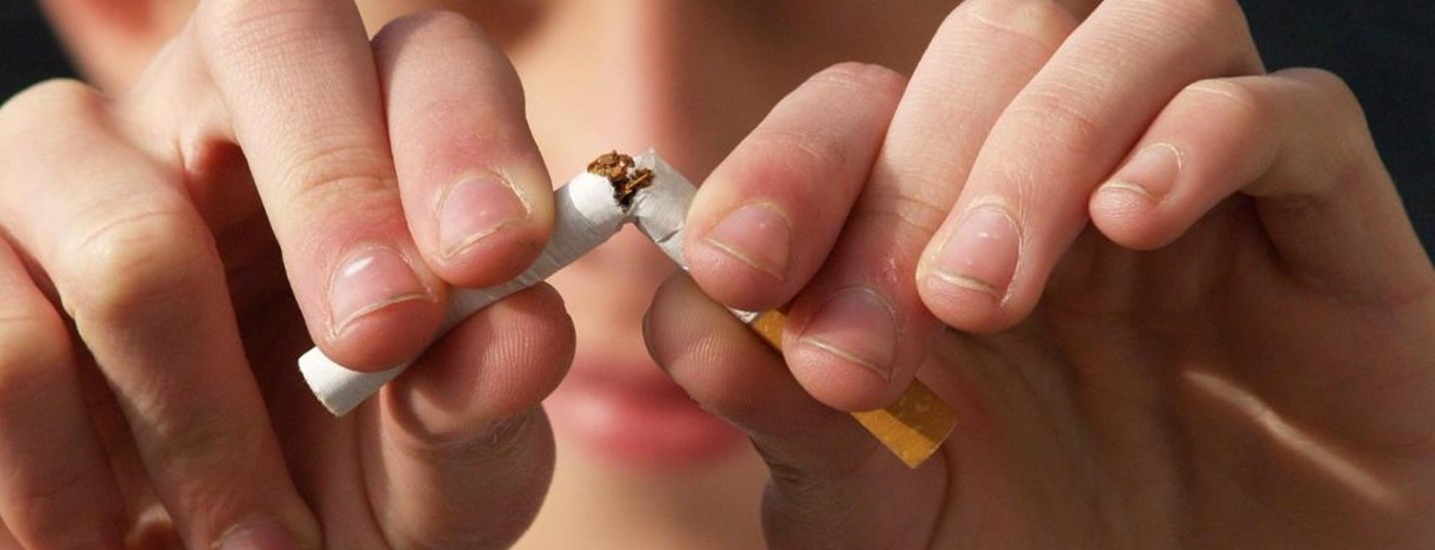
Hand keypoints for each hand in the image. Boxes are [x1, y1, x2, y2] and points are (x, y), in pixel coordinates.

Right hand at [0, 6, 569, 547]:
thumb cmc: (338, 497)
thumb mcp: (442, 465)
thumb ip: (484, 394)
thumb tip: (523, 331)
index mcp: (360, 136)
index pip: (421, 56)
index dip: (460, 135)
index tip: (491, 256)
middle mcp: (203, 115)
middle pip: (264, 31)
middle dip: (338, 197)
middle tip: (377, 346)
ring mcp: (51, 168)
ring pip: (129, 239)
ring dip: (208, 431)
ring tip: (253, 537)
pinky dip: (67, 475)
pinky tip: (103, 528)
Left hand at [646, 0, 1434, 546]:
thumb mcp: (882, 514)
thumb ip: (790, 418)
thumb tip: (687, 321)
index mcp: (946, 220)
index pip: (857, 115)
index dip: (787, 168)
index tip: (737, 273)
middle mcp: (1066, 178)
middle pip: (990, 47)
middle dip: (909, 179)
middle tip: (873, 340)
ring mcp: (1199, 190)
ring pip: (1134, 34)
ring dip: (1036, 141)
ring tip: (980, 295)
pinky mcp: (1325, 227)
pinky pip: (1291, 112)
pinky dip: (1201, 137)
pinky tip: (1133, 220)